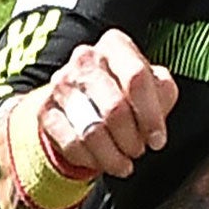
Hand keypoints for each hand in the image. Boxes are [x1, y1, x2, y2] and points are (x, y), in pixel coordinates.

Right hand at [40, 28, 177, 178]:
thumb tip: (157, 112)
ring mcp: (61, 84)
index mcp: (115, 45)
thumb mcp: (153, 85)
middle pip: (114, 108)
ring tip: (124, 163)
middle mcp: (85, 58)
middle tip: (139, 151)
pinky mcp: (46, 110)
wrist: (84, 97)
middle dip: (132, 139)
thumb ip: (162, 92)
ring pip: (91, 131)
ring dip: (112, 155)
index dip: (151, 116)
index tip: (158, 140)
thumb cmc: (127, 90)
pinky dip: (91, 160)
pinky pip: (71, 144)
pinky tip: (102, 162)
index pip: (136, 79)